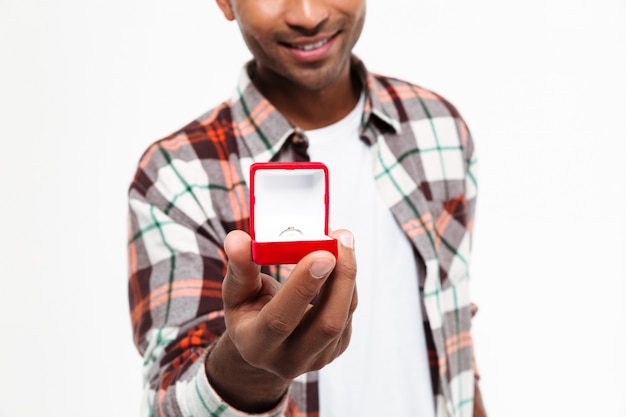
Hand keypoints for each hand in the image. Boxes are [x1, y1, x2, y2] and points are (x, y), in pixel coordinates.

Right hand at [206, 229, 356, 412]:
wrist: (264, 344)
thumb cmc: (247, 311)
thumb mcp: (236, 292)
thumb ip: (240, 266)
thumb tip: (238, 238)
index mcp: (256, 346)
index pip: (281, 320)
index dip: (302, 287)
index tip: (321, 253)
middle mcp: (289, 360)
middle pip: (326, 324)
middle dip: (340, 278)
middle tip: (341, 240)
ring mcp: (317, 358)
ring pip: (343, 315)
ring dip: (347, 274)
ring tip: (342, 239)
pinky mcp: (337, 349)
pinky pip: (349, 311)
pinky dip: (347, 281)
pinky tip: (340, 258)